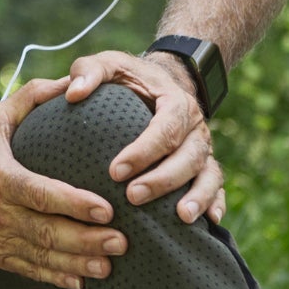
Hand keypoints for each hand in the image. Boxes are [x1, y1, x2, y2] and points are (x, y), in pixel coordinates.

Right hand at [0, 77, 126, 288]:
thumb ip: (31, 99)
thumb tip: (70, 82)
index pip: (40, 194)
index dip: (74, 204)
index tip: (106, 210)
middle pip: (46, 231)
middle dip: (86, 240)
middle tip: (121, 242)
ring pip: (40, 255)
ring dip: (76, 263)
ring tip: (108, 266)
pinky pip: (26, 269)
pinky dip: (53, 277)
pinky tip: (80, 281)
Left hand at [66, 51, 225, 225]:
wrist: (158, 83)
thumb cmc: (127, 78)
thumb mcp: (108, 65)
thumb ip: (88, 72)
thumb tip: (71, 93)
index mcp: (175, 102)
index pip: (164, 128)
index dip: (143, 151)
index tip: (114, 171)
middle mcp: (195, 127)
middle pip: (188, 155)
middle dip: (163, 179)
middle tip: (133, 197)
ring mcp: (203, 148)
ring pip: (208, 173)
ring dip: (197, 196)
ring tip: (180, 218)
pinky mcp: (205, 166)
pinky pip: (217, 186)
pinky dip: (216, 203)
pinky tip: (208, 223)